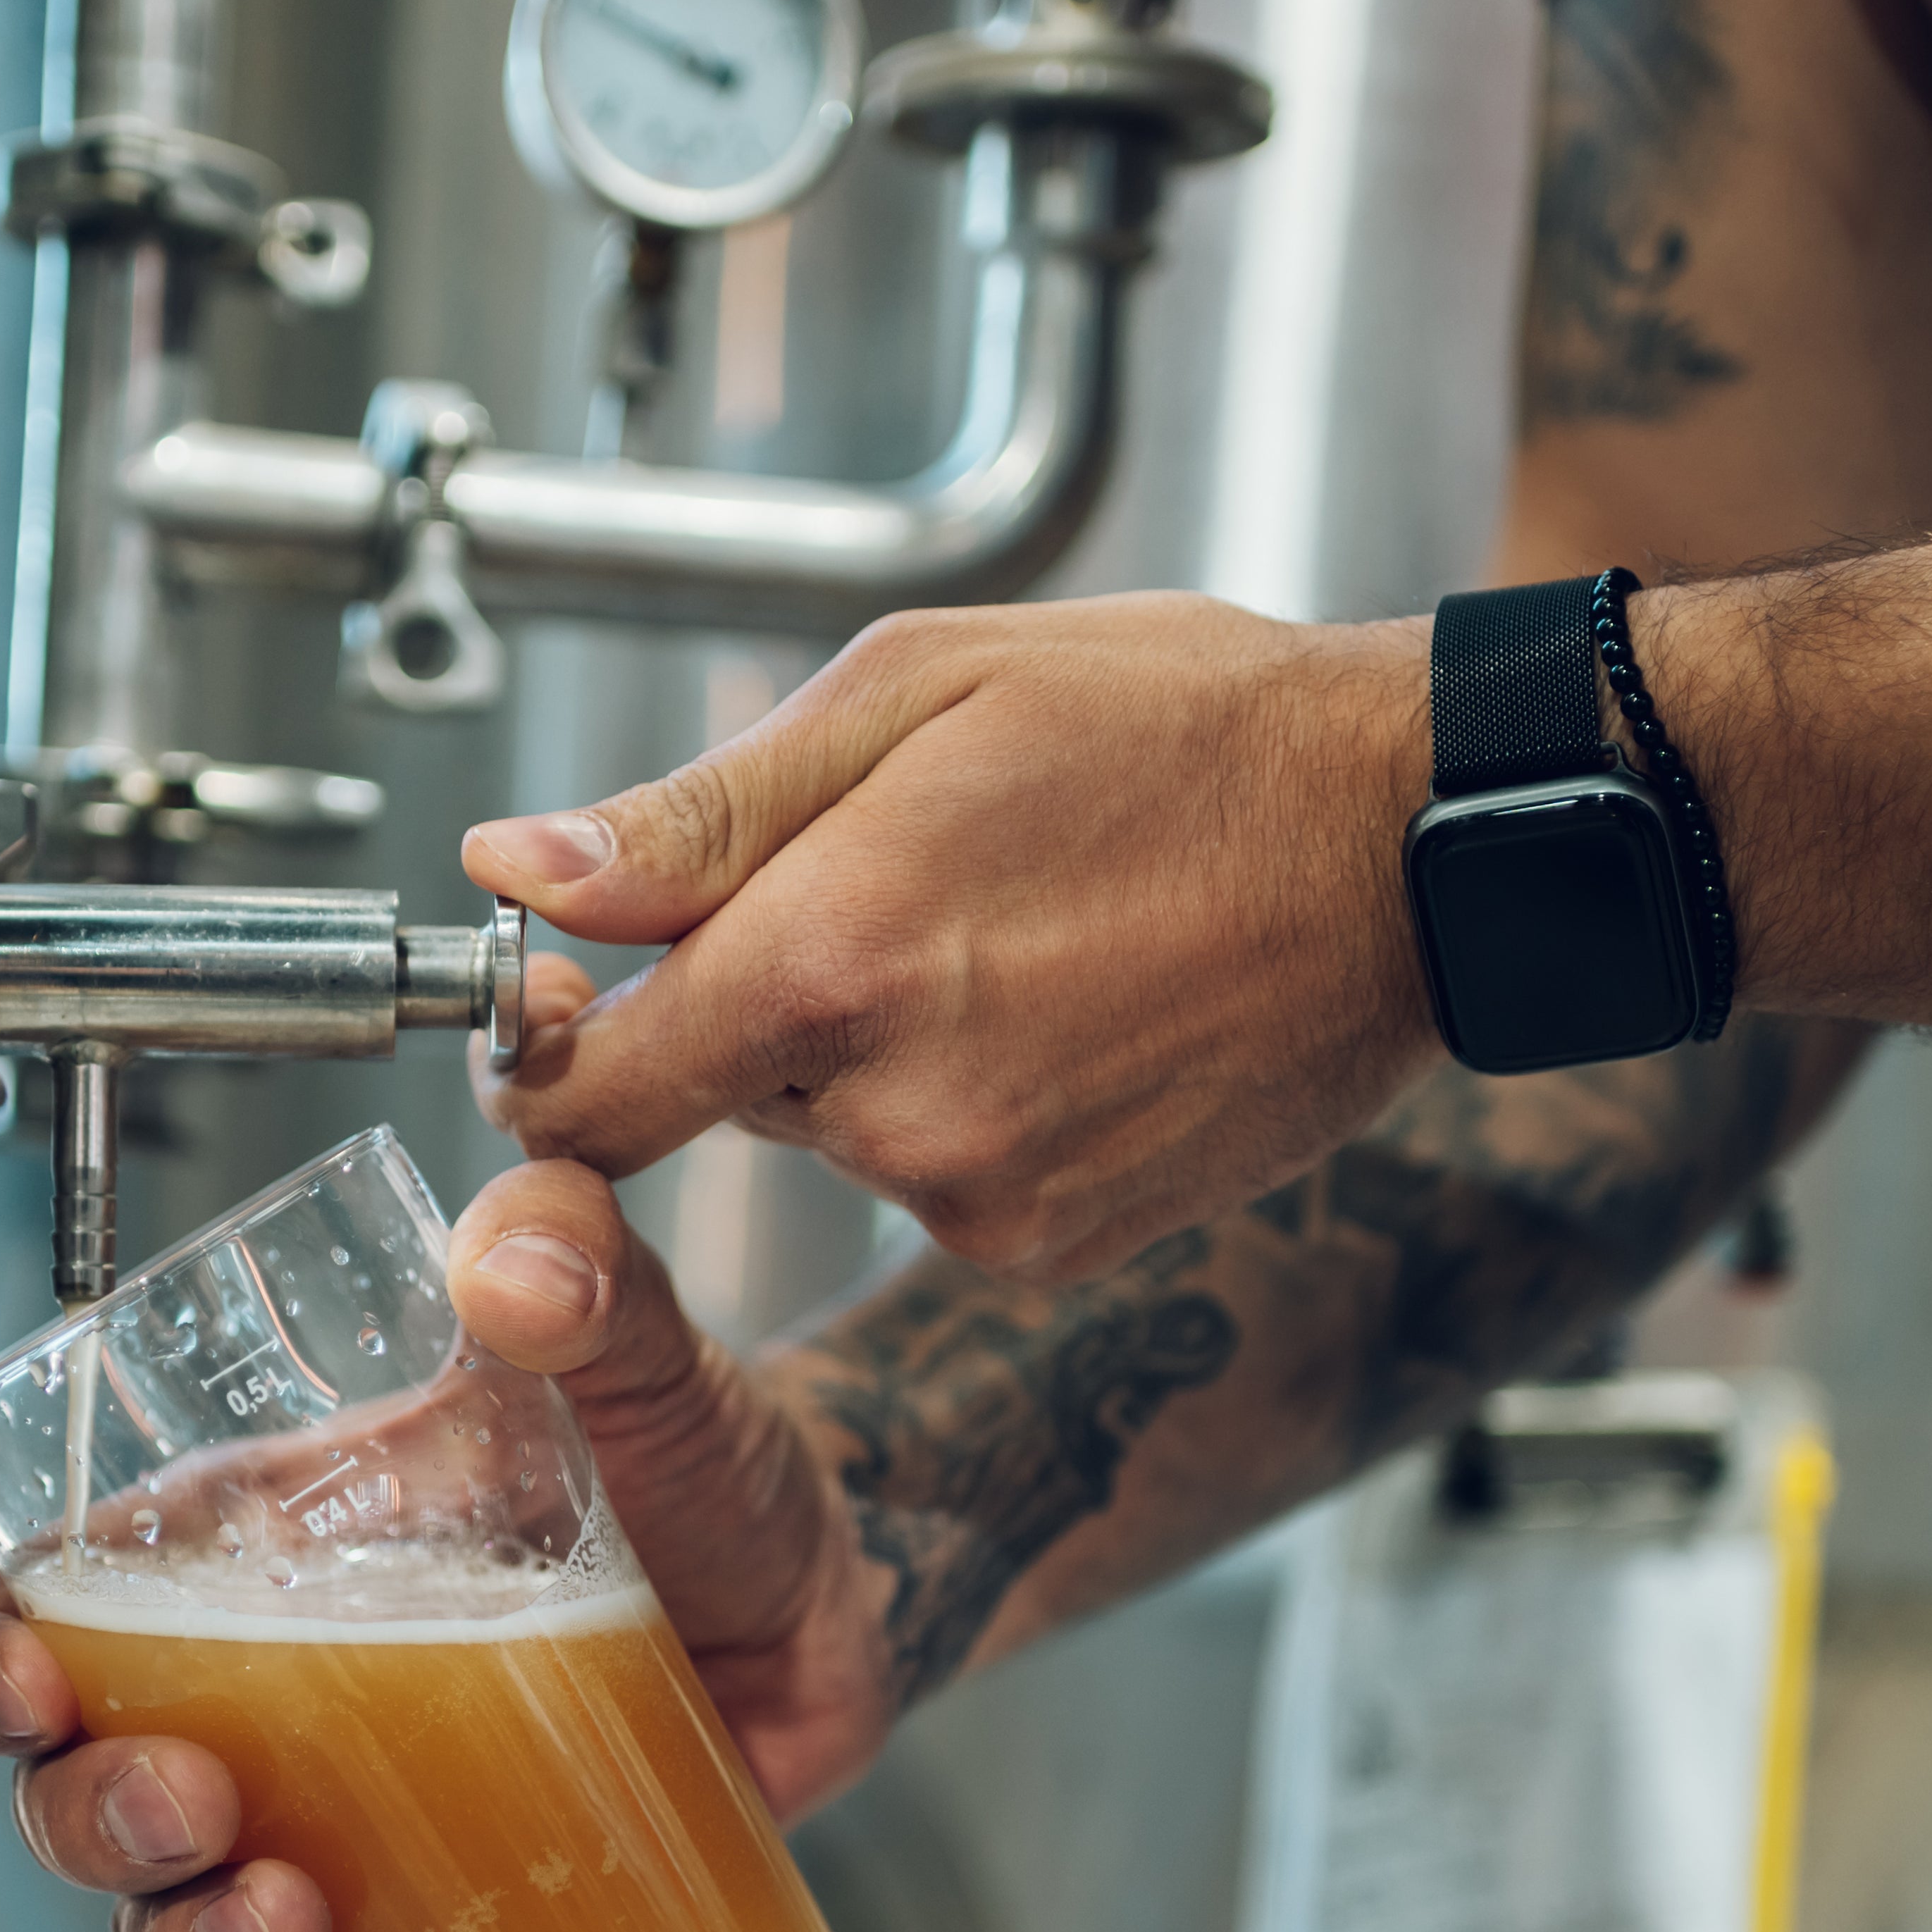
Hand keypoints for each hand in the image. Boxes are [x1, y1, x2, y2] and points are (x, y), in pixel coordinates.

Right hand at [0, 1083, 894, 1931]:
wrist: (835, 1590)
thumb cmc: (699, 1457)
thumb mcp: (636, 1346)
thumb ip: (578, 1259)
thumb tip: (522, 1258)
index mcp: (244, 1548)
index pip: (38, 1608)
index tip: (30, 1687)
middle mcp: (258, 1692)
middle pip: (72, 1790)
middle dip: (95, 1822)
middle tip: (199, 1808)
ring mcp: (335, 1818)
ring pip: (164, 1920)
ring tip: (289, 1927)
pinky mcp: (426, 1917)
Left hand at [464, 593, 1439, 1281]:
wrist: (1412, 850)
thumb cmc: (1184, 731)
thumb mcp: (916, 689)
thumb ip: (696, 813)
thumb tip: (519, 880)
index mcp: (834, 959)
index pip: (588, 1092)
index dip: (547, 1052)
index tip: (569, 999)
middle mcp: (896, 1108)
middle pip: (717, 1092)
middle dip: (762, 996)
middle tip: (902, 877)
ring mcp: (982, 1194)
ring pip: (830, 1130)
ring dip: (871, 1044)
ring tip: (1017, 928)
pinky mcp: (1053, 1242)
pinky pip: (934, 1176)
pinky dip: (964, 1102)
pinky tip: (1069, 1010)